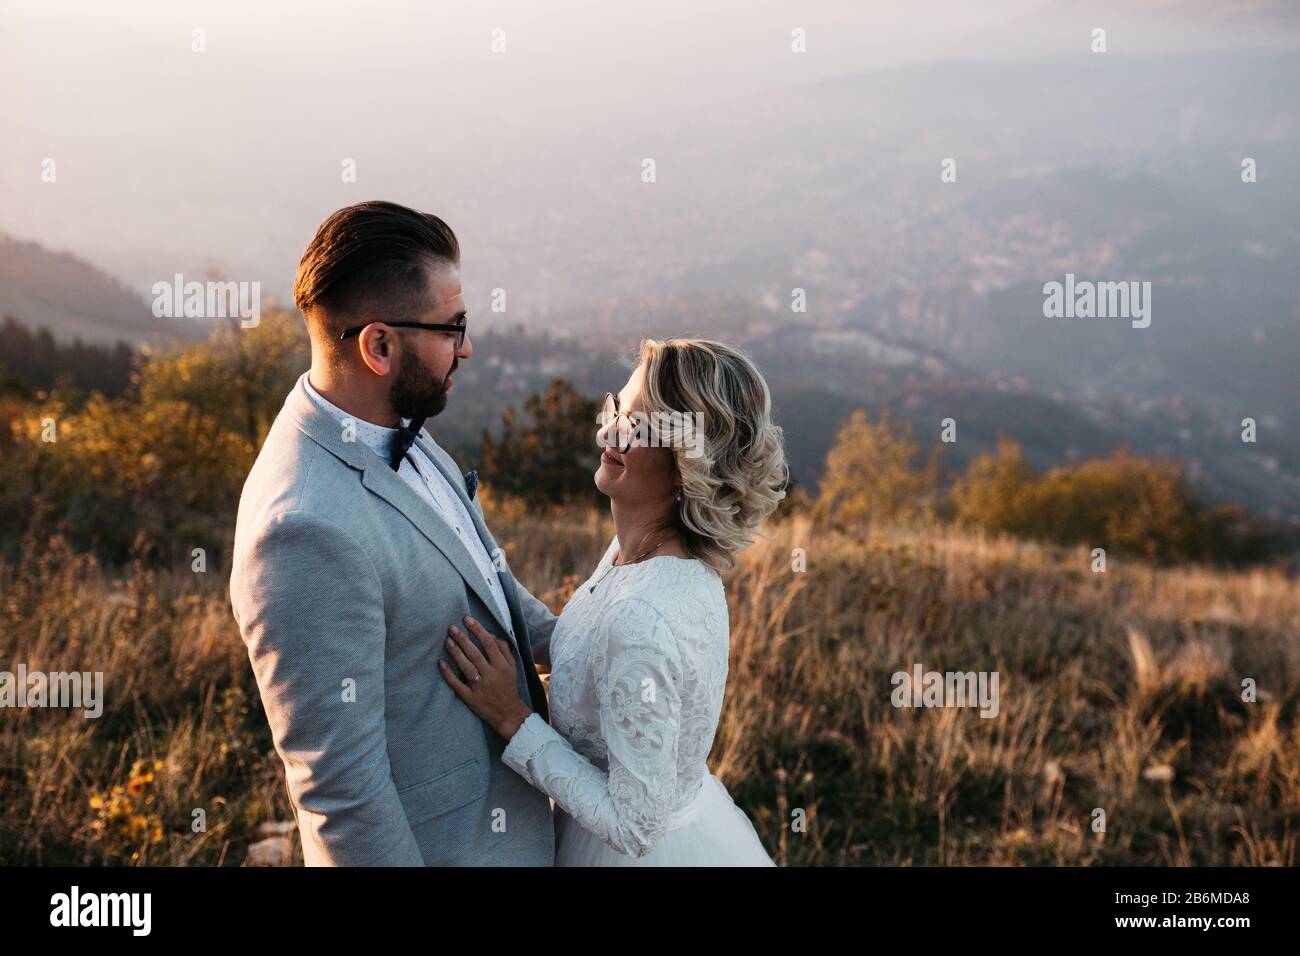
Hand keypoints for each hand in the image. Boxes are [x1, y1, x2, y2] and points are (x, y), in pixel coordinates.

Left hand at [439, 615, 532, 740]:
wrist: (508, 714)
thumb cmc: (508, 686)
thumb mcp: (512, 667)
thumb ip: (504, 649)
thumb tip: (491, 634)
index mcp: (502, 666)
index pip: (490, 644)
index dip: (478, 630)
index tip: (467, 619)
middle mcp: (491, 676)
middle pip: (476, 654)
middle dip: (464, 639)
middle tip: (452, 627)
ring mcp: (480, 688)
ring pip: (467, 668)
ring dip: (456, 653)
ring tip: (447, 640)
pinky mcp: (470, 698)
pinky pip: (458, 685)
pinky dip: (449, 674)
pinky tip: (441, 663)